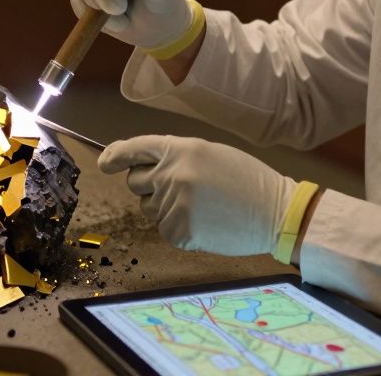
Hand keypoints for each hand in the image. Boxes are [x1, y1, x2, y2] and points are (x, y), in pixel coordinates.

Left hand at [98, 135, 295, 256]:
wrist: (275, 212)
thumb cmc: (247, 180)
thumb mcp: (211, 154)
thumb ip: (177, 158)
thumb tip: (149, 169)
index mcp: (181, 150)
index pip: (135, 149)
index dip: (116, 156)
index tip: (105, 163)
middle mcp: (172, 175)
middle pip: (136, 183)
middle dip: (149, 186)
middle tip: (179, 190)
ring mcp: (174, 205)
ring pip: (150, 209)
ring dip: (167, 209)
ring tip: (203, 206)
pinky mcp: (179, 232)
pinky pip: (165, 230)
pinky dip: (180, 230)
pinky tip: (206, 223)